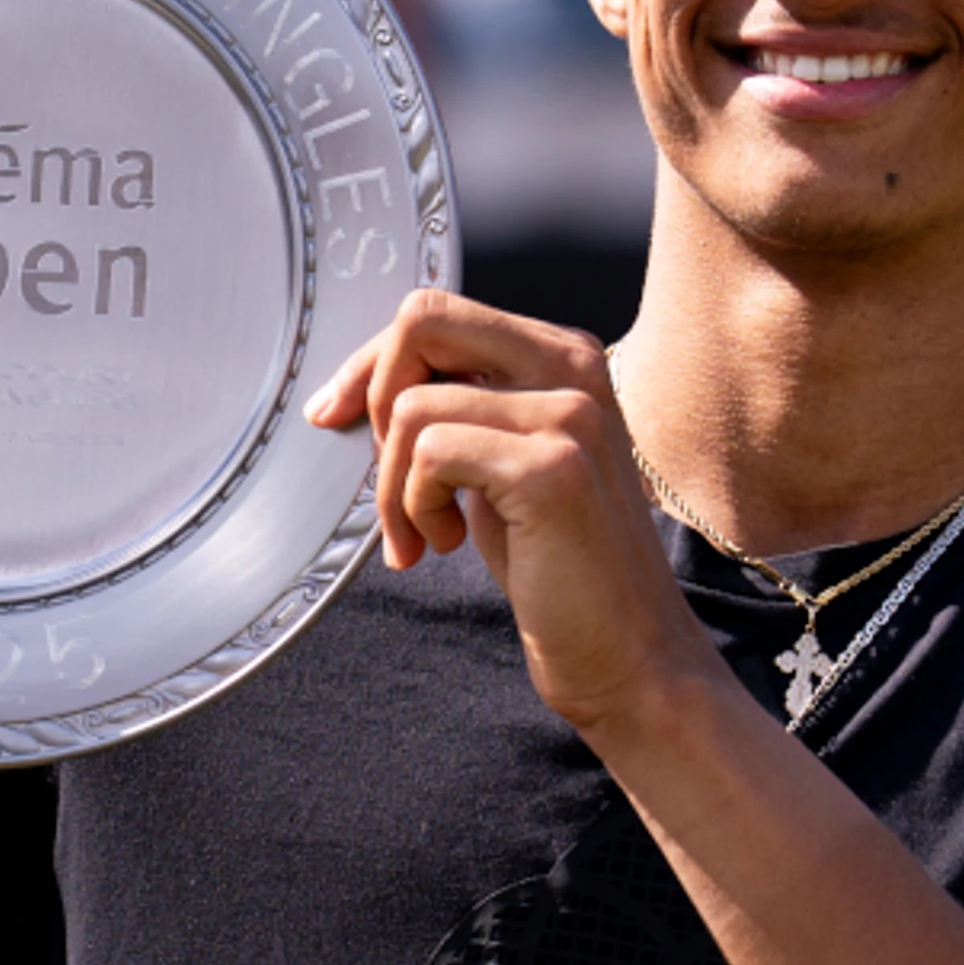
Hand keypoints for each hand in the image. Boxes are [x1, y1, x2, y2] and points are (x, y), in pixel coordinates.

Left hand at [304, 291, 723, 731]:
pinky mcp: (551, 468)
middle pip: (421, 322)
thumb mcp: (498, 463)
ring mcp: (569, 413)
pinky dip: (415, 507)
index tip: (337, 417)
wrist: (626, 651)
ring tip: (429, 536)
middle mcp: (574, 365)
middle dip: (374, 399)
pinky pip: (430, 453)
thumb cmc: (555, 563)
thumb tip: (356, 385)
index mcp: (563, 353)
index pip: (436, 313)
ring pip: (412, 405)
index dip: (372, 363)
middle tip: (390, 481)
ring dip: (394, 486)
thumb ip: (457, 407)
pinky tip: (444, 546)